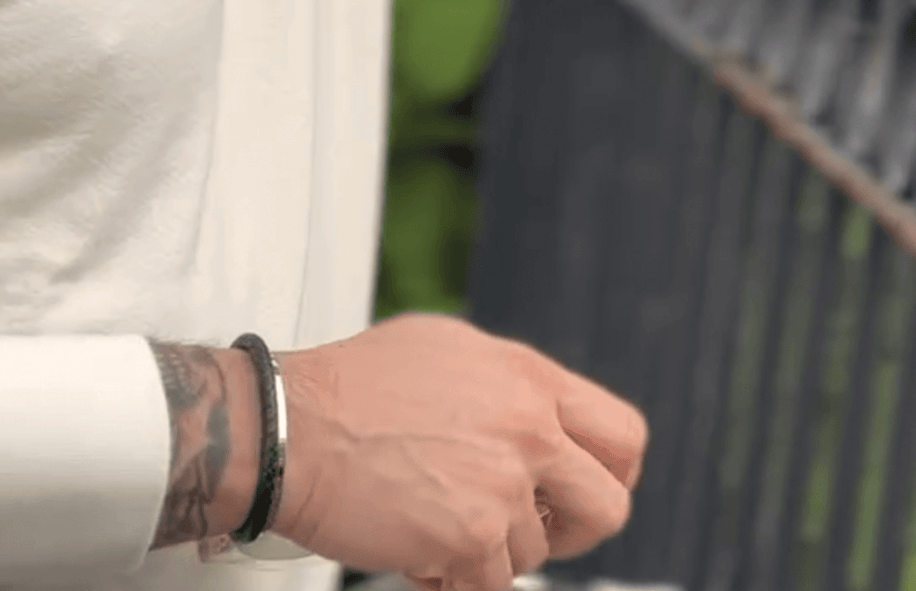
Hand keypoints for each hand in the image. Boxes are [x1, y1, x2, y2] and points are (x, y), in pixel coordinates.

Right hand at [271, 312, 648, 590]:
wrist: (293, 425)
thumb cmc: (353, 384)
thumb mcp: (448, 349)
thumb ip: (507, 383)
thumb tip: (541, 416)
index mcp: (527, 377)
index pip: (622, 434)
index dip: (612, 471)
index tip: (584, 488)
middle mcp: (528, 428)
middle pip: (609, 506)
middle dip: (574, 530)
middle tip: (531, 525)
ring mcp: (503, 485)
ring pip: (534, 553)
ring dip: (488, 549)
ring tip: (434, 518)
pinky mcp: (471, 538)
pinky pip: (487, 585)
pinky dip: (452, 578)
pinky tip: (416, 546)